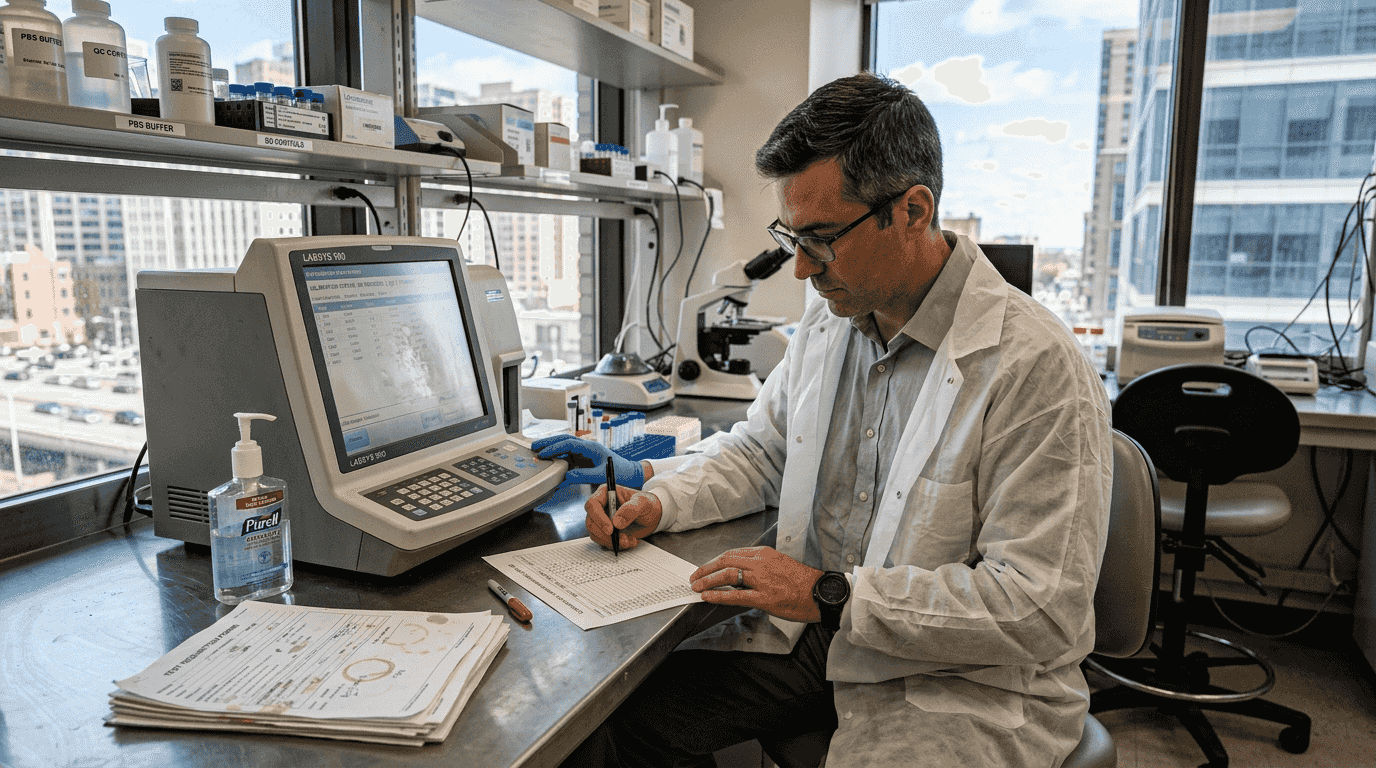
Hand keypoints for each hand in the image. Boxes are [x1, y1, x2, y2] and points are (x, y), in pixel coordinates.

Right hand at [532, 434, 645, 488]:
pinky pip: (569, 460)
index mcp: (592, 447)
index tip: (543, 454)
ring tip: (538, 452)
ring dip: (552, 450)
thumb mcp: (602, 475)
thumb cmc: (622, 473)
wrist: (631, 475)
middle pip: (564, 441)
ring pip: (565, 449)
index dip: (554, 448)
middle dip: (549, 443)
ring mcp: (585, 454)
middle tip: (534, 446)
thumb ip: (584, 475)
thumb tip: (567, 476)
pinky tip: (551, 466)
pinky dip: (559, 461)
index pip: (569, 443)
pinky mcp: (585, 461)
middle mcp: (587, 448)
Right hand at [585, 485, 662, 550]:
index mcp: (606, 493)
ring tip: (629, 540)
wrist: (654, 516)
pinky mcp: (606, 532)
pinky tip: (630, 541)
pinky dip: (616, 545)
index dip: (598, 518)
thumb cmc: (648, 504)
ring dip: (611, 541)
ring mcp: (602, 520)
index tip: (610, 529)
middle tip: (622, 539)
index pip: (593, 504)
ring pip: (596, 534)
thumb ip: (631, 509)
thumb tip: (616, 522)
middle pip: (591, 522)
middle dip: (605, 534)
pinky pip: (604, 542)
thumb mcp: (643, 503)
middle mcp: (601, 506)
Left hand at [689, 547, 824, 623]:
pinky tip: (708, 597)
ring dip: (708, 580)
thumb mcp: (779, 565)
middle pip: (725, 560)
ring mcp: (762, 580)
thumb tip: (741, 575)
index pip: (732, 554)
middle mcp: (761, 563)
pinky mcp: (765, 597)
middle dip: (706, 568)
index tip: (706, 567)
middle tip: (694, 576)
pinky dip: (718, 595)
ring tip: (697, 586)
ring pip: (727, 575)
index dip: (715, 561)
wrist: (821, 593)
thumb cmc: (803, 582)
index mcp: (764, 554)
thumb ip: (760, 567)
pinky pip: (736, 595)